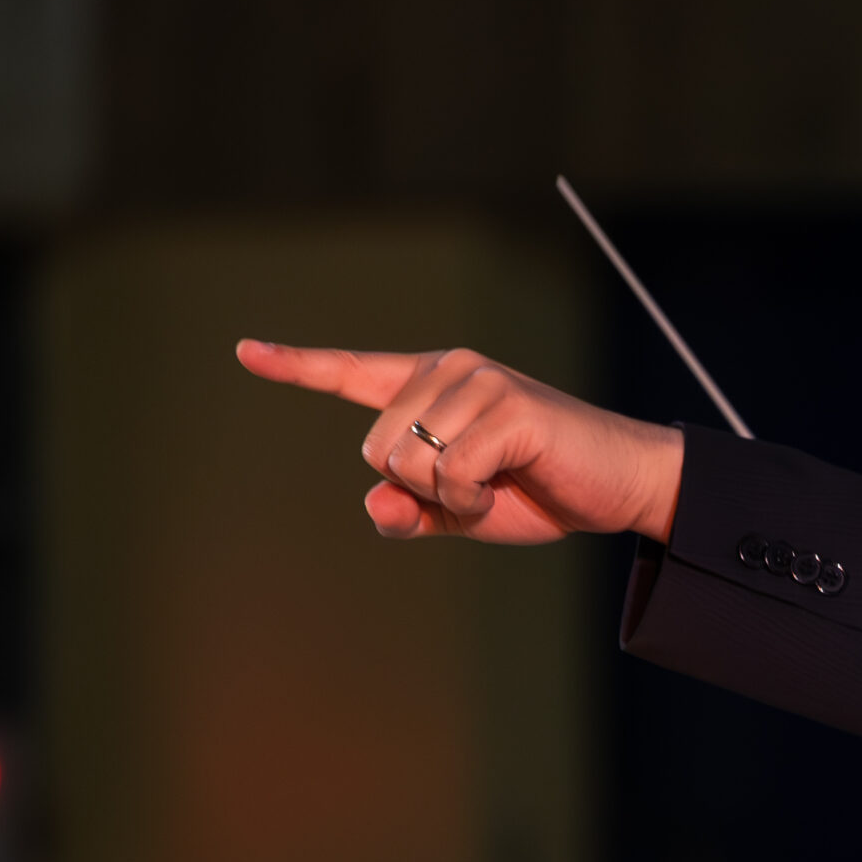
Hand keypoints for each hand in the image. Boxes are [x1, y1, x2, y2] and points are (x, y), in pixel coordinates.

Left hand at [233, 340, 683, 546]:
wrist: (616, 485)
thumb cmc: (537, 490)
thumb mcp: (459, 510)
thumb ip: (407, 510)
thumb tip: (375, 505)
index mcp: (428, 383)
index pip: (351, 372)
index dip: (295, 366)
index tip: (245, 351)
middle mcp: (448, 369)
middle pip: (375, 447)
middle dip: (417, 486)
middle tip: (478, 483)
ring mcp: (479, 382)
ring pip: (409, 462)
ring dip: (450, 496)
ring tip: (499, 481)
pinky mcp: (508, 407)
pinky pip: (451, 473)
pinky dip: (474, 498)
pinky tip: (510, 483)